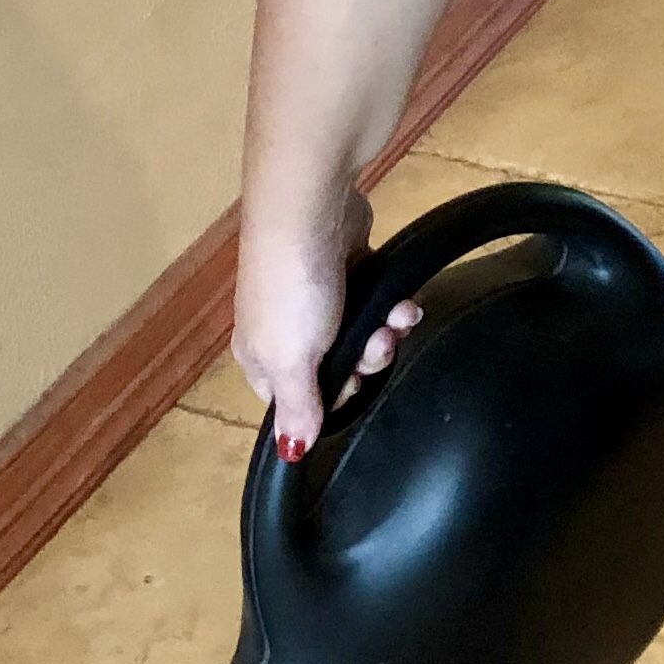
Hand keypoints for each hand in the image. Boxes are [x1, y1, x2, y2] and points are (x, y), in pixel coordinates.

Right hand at [231, 184, 421, 456]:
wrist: (311, 208)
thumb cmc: (293, 290)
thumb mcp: (289, 360)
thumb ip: (297, 409)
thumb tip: (290, 454)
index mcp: (261, 358)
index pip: (299, 403)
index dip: (333, 400)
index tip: (352, 381)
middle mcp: (287, 331)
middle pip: (340, 370)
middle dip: (369, 360)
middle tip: (378, 342)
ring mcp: (319, 299)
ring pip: (364, 336)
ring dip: (387, 331)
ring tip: (397, 316)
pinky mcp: (348, 269)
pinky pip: (376, 303)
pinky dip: (391, 304)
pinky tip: (401, 299)